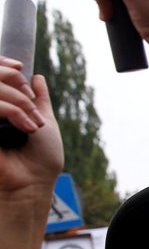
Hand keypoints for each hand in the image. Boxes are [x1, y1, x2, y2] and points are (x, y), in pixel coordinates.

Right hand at [0, 66, 62, 195]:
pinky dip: (13, 111)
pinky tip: (26, 127)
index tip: (20, 70)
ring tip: (32, 125)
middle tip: (34, 110)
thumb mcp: (43, 121)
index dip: (3, 66)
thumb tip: (36, 78)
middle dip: (18, 88)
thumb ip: (38, 99)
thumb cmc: (40, 158)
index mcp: (0, 109)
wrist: (32, 183)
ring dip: (20, 103)